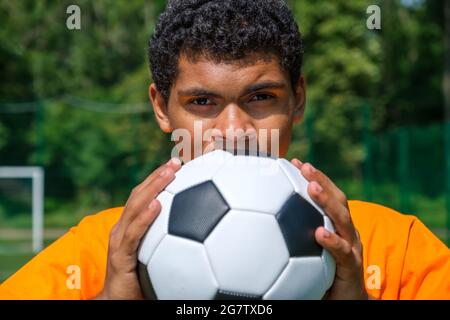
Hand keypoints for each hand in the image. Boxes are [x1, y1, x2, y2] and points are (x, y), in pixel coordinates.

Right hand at [95, 157, 181, 299]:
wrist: (118, 301)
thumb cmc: (139, 278)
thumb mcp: (156, 253)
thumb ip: (169, 238)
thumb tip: (197, 229)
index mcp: (131, 225)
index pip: (144, 195)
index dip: (158, 178)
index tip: (176, 164)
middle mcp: (122, 228)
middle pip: (139, 194)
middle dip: (157, 176)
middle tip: (176, 161)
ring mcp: (119, 240)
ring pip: (135, 207)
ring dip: (153, 187)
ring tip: (169, 173)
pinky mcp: (120, 255)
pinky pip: (134, 233)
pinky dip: (146, 218)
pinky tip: (158, 205)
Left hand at [291, 159, 367, 299]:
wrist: (343, 302)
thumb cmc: (320, 273)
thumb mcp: (305, 250)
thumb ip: (291, 234)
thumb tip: (259, 221)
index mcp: (335, 224)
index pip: (326, 195)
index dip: (314, 177)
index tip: (294, 161)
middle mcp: (346, 231)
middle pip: (337, 200)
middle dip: (322, 180)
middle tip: (305, 166)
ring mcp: (352, 247)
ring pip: (343, 220)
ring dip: (327, 202)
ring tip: (312, 188)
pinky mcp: (352, 267)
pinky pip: (343, 252)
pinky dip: (332, 241)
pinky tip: (320, 233)